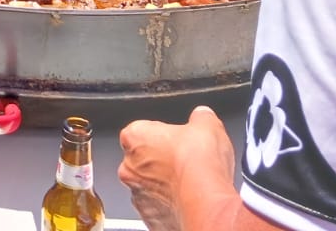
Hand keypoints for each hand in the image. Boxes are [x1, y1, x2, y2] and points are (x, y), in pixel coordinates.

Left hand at [118, 107, 238, 230]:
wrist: (206, 201)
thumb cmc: (198, 163)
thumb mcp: (206, 124)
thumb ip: (199, 117)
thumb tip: (203, 116)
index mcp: (135, 138)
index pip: (141, 131)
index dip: (161, 134)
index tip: (176, 139)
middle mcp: (129, 167)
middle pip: (143, 160)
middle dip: (161, 161)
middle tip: (184, 162)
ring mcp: (138, 196)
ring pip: (149, 187)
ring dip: (165, 186)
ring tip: (190, 184)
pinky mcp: (150, 219)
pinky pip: (159, 210)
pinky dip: (171, 206)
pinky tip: (189, 201)